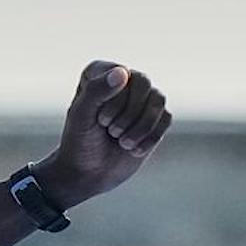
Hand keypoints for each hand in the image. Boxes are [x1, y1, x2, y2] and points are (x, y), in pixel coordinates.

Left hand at [34, 60, 171, 207]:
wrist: (89, 173)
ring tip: (122, 142)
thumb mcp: (81, 117)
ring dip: (141, 127)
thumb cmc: (80, 142)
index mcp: (99, 73)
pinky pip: (166, 118)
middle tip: (111, 132)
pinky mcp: (156, 118)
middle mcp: (123, 80)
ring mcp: (141, 98)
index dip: (114, 101)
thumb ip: (96, 91)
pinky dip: (150, 137)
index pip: (121, 73)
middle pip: (144, 83)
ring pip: (159, 100)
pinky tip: (132, 150)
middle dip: (129, 114)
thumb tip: (123, 72)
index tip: (99, 120)